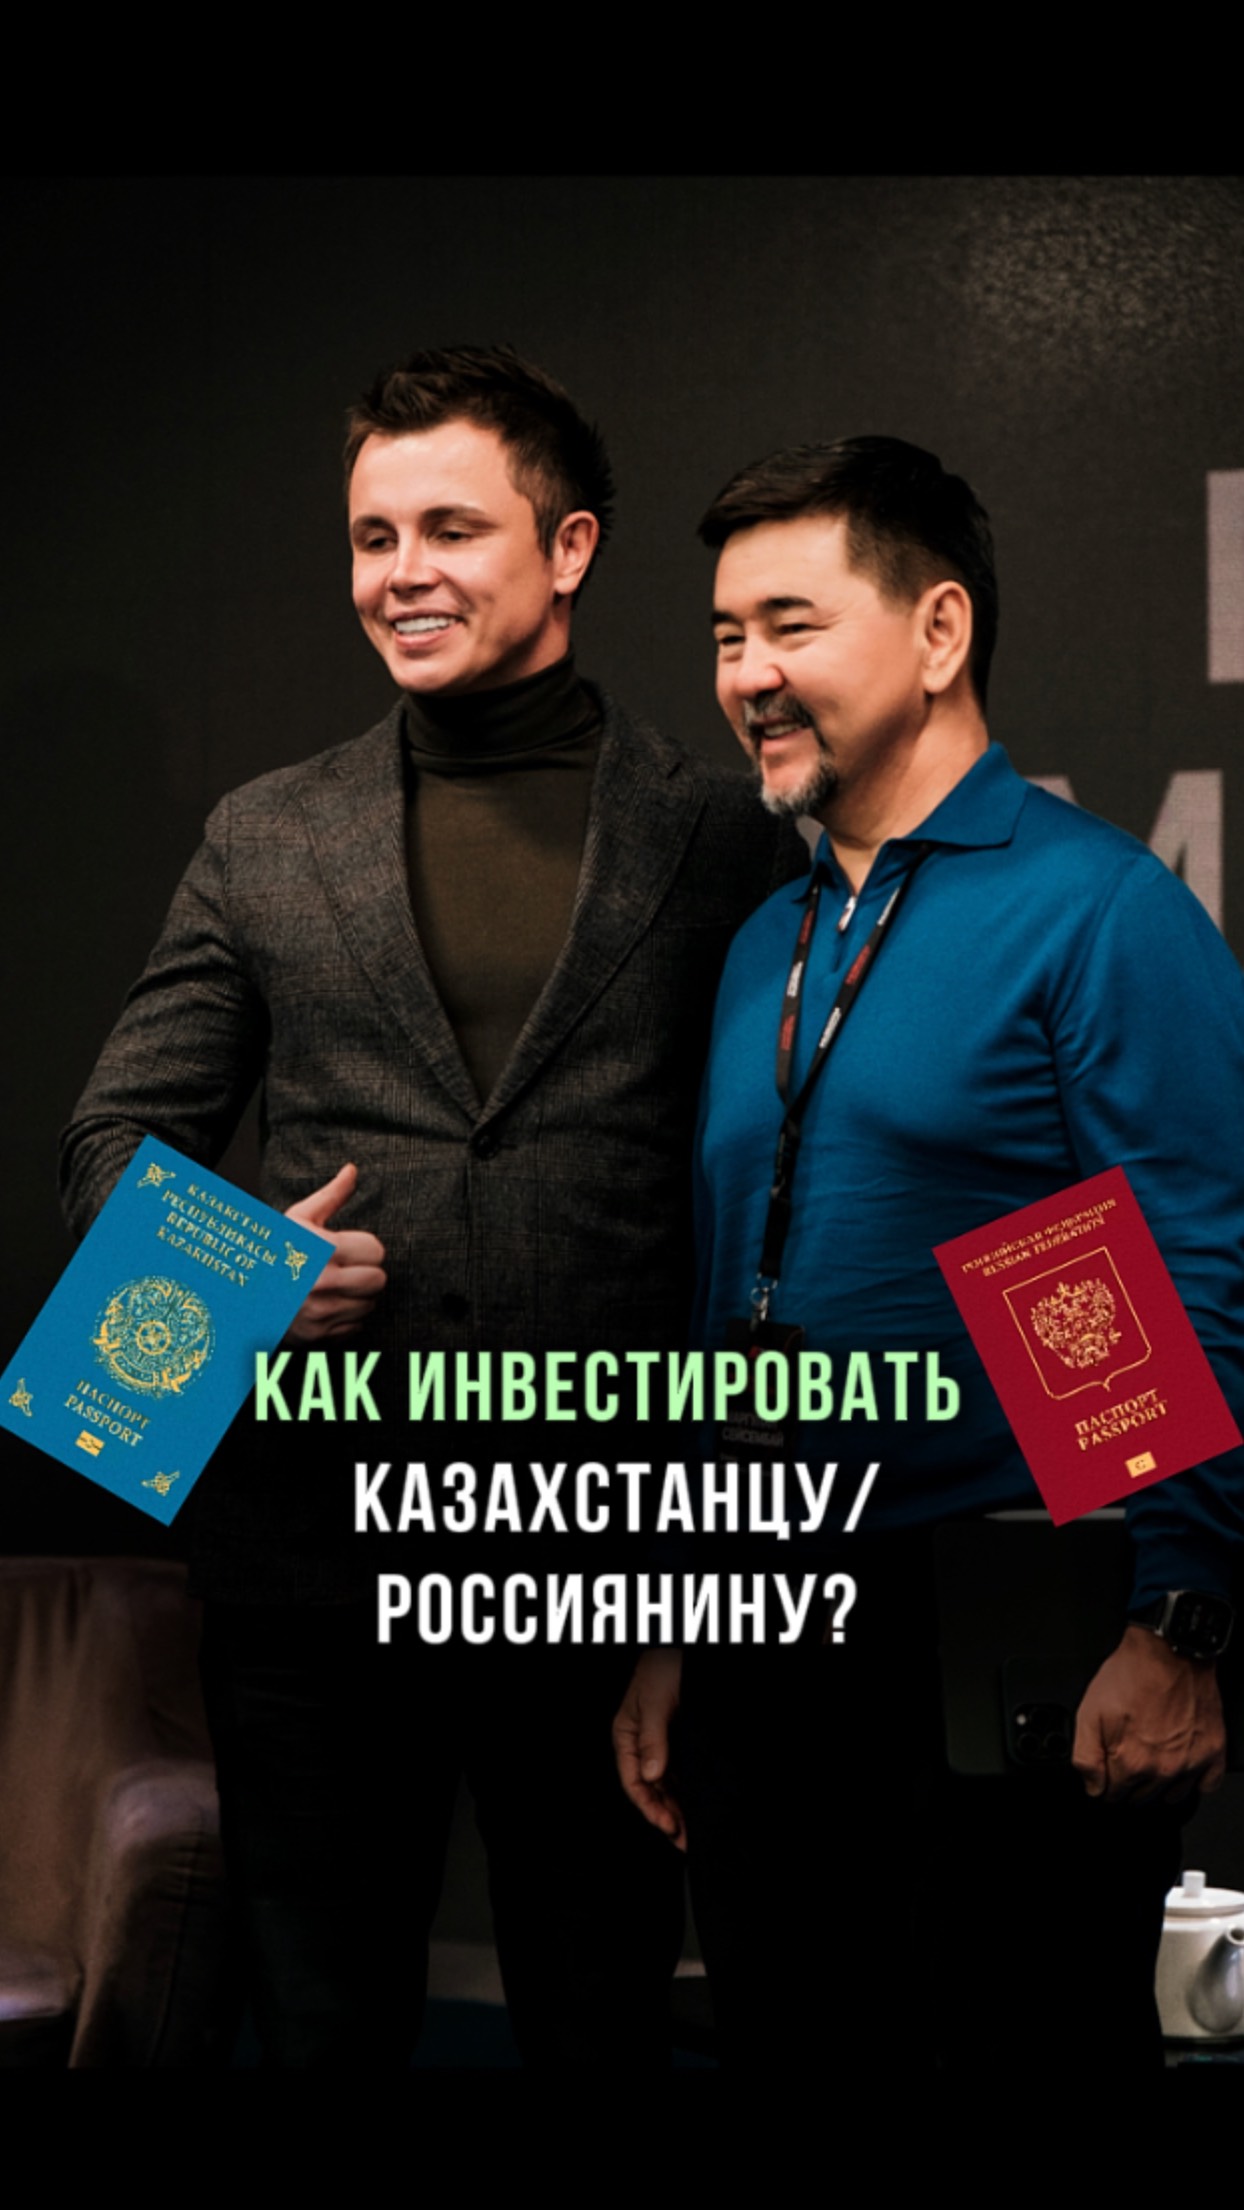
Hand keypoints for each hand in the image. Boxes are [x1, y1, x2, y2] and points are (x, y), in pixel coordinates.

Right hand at [284, 1163, 386, 1342]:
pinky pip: (356, 1326)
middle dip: (367, 1272)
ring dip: (358, 1296)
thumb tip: (352, 1170)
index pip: (376, 1251)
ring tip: (334, 1286)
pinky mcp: (320, 1335)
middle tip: (345, 1267)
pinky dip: (347, 1317)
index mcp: (321, 1251)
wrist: (241, 1293)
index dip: (365, 1247)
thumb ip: (331, 1196)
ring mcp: (321, 1313)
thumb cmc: (273, 1252)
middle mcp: (322, 1284)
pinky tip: (328, 1304)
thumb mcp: (298, 1220)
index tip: (349, 1248)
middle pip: (378, 1280)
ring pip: (370, 1305)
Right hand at [612, 1648, 685, 1850]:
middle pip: (650, 1788)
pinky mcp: (679, 1740)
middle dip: (664, 1816)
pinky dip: (687, 1791)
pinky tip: (696, 1806)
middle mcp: (641, 1743)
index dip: (650, 1807)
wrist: (681, 1646)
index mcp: (625, 1735)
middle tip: (683, 1841)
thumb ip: (652, 1738)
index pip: (633, 1781)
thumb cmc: (663, 1666)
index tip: (668, 1825)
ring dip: (677, 1808)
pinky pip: (680, 1773)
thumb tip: (652, 1775)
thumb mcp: (653, 1701)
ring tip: (690, 1833)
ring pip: (666, 1784)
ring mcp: (660, 1742)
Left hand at [1072, 1623, 1226, 1803]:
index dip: (1105, 1782)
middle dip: (1129, 1784)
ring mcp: (1191, 1762)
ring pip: (1170, 1794)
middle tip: (1127, 1759)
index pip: (1113, 1794)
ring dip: (1157, 1785)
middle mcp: (1163, 1769)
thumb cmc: (1131, 1674)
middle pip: (1140, 1796)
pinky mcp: (1212, 1751)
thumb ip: (1085, 1756)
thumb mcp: (1089, 1711)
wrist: (1167, 1651)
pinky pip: (1207, 1785)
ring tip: (1150, 1763)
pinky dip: (1194, 1782)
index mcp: (1131, 1762)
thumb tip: (1092, 1786)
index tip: (1107, 1770)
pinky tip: (1182, 1770)